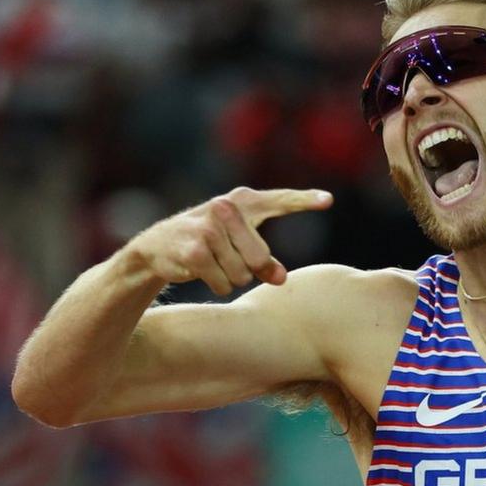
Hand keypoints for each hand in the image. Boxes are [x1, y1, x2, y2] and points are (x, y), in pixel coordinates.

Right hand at [128, 187, 332, 295]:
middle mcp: (226, 209)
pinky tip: (199, 270)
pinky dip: (218, 285)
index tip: (328, 200)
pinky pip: (224, 284)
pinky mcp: (194, 251)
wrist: (158, 247)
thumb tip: (281, 279)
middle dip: (249, 268)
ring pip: (243, 275)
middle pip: (260, 257)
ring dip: (231, 278)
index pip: (279, 200)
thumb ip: (265, 261)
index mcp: (243, 201)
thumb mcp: (239, 246)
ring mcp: (209, 229)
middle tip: (229, 259)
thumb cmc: (209, 243)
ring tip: (212, 262)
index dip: (305, 200)